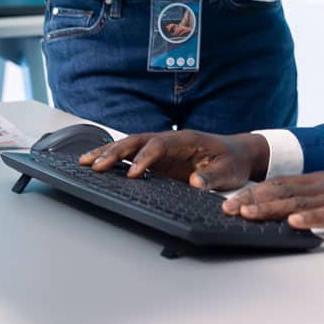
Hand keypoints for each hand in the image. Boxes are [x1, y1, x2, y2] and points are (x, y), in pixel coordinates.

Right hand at [77, 129, 267, 190]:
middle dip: (114, 152)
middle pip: (136, 141)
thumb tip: (195, 183)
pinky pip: (132, 156)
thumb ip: (212, 177)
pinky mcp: (159, 158)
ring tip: (84, 162)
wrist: (239, 153)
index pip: (159, 145)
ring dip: (108, 153)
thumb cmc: (233, 160)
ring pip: (130, 146)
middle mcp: (170, 140)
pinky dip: (115, 159)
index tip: (134, 174)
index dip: (145, 158)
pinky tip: (98, 165)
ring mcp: (162, 148)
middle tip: (95, 165)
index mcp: (186, 139)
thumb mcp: (229, 171)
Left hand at [221, 171, 323, 241]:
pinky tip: (294, 222)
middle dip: (252, 200)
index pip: (280, 185)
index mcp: (321, 181)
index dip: (253, 192)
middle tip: (227, 208)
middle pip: (282, 192)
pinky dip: (310, 218)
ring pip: (299, 202)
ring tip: (248, 214)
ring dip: (271, 208)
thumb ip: (316, 202)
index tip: (230, 201)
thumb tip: (288, 214)